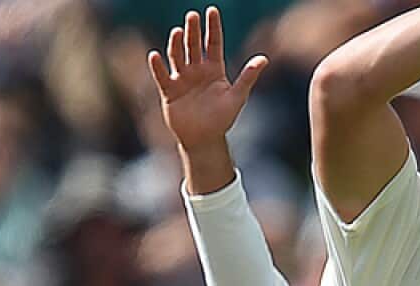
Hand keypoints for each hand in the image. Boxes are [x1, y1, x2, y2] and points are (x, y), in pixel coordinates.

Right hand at [147, 7, 267, 151]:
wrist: (204, 139)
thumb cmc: (222, 118)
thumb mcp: (238, 96)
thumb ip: (248, 77)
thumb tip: (264, 58)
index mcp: (214, 70)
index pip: (213, 44)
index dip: (213, 28)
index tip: (212, 10)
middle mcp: (197, 71)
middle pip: (194, 46)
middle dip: (193, 31)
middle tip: (192, 15)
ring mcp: (182, 79)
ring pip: (177, 57)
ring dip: (177, 44)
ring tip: (179, 31)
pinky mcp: (169, 91)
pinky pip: (162, 76)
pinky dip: (158, 67)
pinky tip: (155, 55)